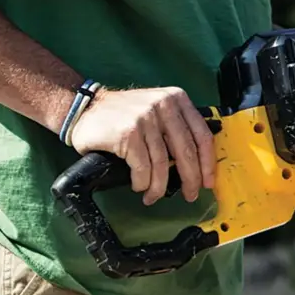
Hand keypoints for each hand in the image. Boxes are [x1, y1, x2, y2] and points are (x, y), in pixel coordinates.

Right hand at [66, 85, 214, 205]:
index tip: (208, 181)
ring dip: (159, 187)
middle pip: (186, 152)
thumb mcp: (156, 109)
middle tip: (189, 195)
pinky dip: (142, 183)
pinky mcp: (129, 134)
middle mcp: (163, 105)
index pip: (202, 135)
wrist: (86, 108)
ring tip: (153, 195)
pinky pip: (143, 168)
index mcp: (176, 99)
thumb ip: (176, 126)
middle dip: (190, 180)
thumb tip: (198, 162)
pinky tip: (139, 186)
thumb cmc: (122, 114)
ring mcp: (146, 119)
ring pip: (163, 164)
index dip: (208, 163)